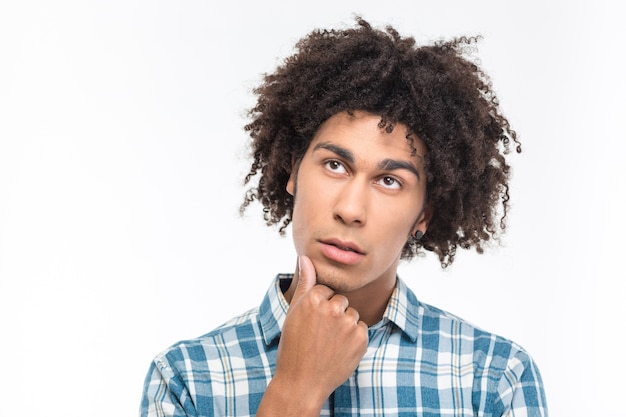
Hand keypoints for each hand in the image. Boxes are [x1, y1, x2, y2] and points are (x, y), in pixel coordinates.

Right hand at [272, 255, 367, 410]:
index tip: (312, 323)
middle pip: (341, 301)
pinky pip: (361, 330)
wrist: (302, 382)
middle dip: (334, 314)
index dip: (318, 307)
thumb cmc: (294, 346)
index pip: (326, 291)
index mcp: (313, 299)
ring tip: (328, 343)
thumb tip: (306, 258)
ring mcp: (348, 324)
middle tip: (320, 334)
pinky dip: (353, 339)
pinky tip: (338, 350)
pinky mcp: (361, 339)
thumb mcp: (294, 313)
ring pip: (352, 314)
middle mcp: (332, 308)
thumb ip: (305, 283)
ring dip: (344, 326)